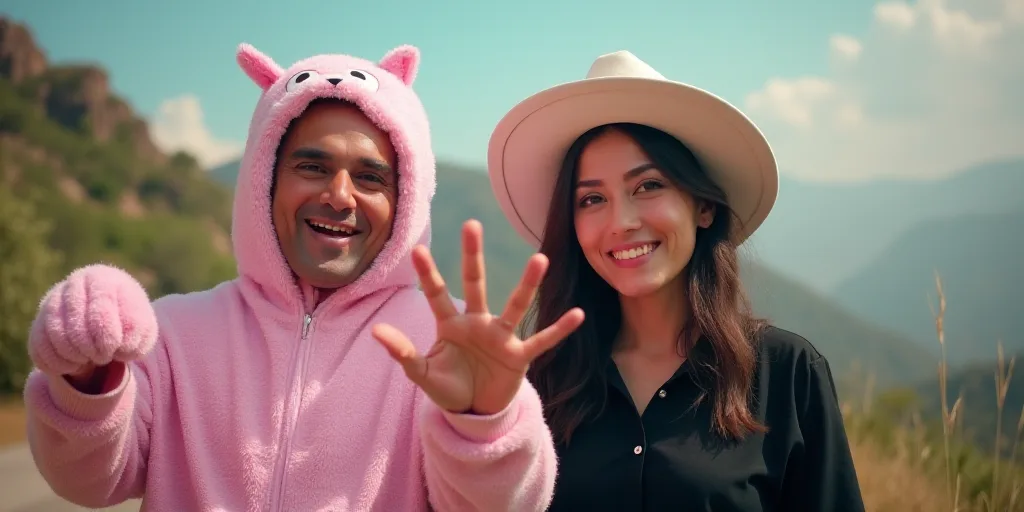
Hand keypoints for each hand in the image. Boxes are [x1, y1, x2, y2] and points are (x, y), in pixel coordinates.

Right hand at [28, 264, 157, 387]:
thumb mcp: (143, 324)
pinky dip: (60, 364)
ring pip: (56, 339)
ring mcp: (51, 303)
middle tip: (104, 357)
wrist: (106, 313)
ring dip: (77, 357)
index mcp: (102, 279)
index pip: (100, 311)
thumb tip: (121, 347)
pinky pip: (41, 350)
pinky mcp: (38, 323)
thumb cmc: (127, 319)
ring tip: (91, 359)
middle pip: (75, 327)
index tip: (115, 349)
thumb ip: (138, 333)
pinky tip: (75, 364)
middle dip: (93, 351)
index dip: (108, 338)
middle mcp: (73, 286)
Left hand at [372, 220, 583, 414]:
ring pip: (515, 306)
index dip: (428, 273)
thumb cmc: (450, 386)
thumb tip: (376, 331)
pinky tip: (577, 315)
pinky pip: (542, 341)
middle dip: (473, 256)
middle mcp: (478, 322)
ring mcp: (501, 337)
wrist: (475, 410)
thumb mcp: (422, 374)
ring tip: (541, 259)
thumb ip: (402, 353)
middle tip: (471, 224)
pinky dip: (559, 329)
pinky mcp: (519, 357)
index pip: (436, 294)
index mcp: (451, 324)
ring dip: (528, 284)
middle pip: (475, 283)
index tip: (417, 248)